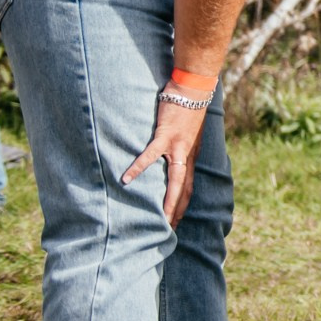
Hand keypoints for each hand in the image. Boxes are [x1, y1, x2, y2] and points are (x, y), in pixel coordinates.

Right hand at [122, 95, 208, 227]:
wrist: (194, 90)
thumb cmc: (188, 109)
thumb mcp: (188, 133)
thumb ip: (180, 147)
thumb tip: (172, 156)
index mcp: (191, 157)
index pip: (189, 187)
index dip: (183, 205)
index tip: (177, 222)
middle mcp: (187, 156)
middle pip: (184, 190)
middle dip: (178, 211)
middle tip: (170, 231)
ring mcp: (177, 147)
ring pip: (175, 181)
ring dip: (168, 201)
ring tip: (160, 218)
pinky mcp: (165, 136)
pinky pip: (150, 156)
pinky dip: (138, 168)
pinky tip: (126, 179)